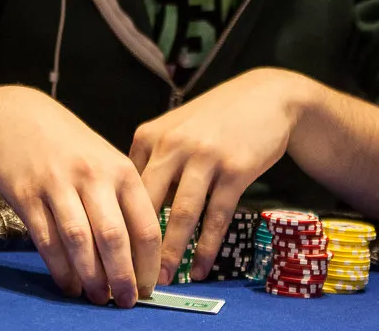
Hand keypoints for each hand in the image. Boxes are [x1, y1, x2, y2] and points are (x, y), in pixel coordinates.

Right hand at [0, 86, 160, 307]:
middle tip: (125, 301)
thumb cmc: (71, 146)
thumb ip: (122, 200)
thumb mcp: (105, 161)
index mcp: (121, 169)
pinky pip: (47, 240)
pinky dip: (60, 268)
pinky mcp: (28, 195)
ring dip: (91, 277)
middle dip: (122, 277)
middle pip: (114, 237)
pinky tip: (69, 285)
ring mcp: (59, 185)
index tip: (150, 288)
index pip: (144, 223)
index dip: (149, 262)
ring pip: (80, 241)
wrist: (20, 117)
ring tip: (98, 298)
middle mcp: (93, 176)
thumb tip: (138, 255)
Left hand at [130, 69, 307, 283]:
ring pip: (182, 214)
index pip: (125, 190)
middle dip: (138, 247)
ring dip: (171, 253)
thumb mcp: (175, 129)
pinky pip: (216, 216)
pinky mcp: (235, 169)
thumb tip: (131, 212)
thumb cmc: (215, 119)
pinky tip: (198, 270)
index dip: (118, 226)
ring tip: (162, 281)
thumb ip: (152, 164)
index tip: (113, 256)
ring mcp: (205, 156)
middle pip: (148, 205)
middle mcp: (173, 144)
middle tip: (132, 280)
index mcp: (150, 136)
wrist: (265, 96)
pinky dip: (205, 248)